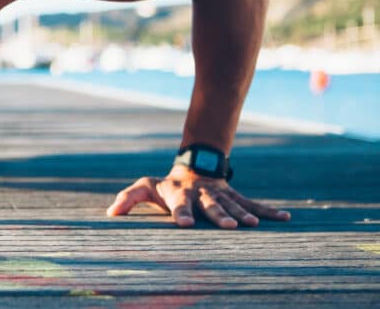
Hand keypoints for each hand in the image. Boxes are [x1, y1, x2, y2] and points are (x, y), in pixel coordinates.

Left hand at [106, 165, 290, 227]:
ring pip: (234, 204)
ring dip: (245, 214)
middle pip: (211, 206)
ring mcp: (220, 195)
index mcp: (179, 194)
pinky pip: (253, 203)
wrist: (192, 169)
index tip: (185, 225)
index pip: (178, 204)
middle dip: (219, 216)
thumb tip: (110, 214)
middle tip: (230, 227)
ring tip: (255, 224)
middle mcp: (201, 194)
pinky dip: (269, 210)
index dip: (181, 213)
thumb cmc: (165, 185)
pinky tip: (285, 217)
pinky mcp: (234, 197)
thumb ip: (129, 198)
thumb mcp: (145, 187)